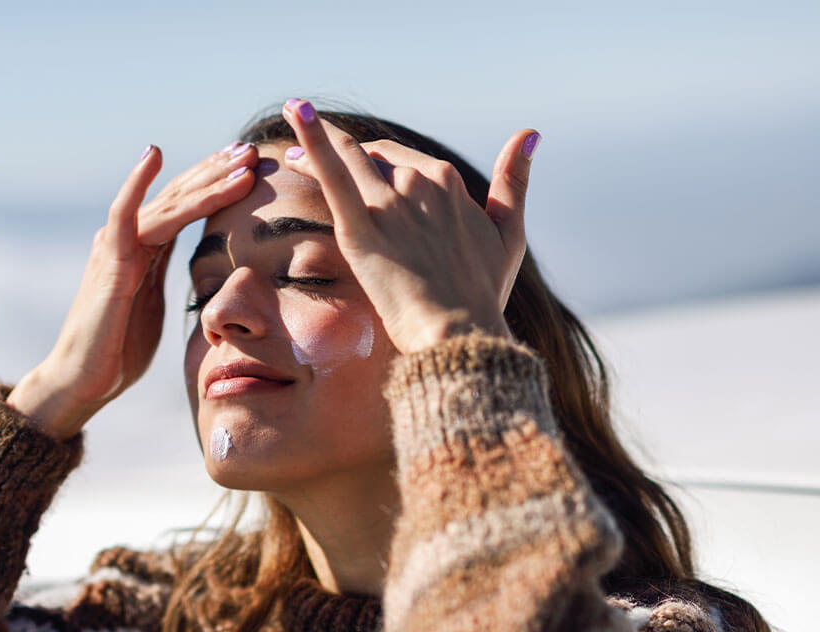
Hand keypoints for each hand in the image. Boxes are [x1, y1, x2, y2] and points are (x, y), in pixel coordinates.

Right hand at [8, 143, 258, 438]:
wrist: (83, 380)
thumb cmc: (118, 350)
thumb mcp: (153, 306)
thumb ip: (166, 279)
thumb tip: (196, 274)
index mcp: (144, 249)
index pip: (186, 206)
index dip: (217, 184)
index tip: (250, 166)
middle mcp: (129, 238)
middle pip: (179, 195)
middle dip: (217, 171)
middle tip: (252, 149)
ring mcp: (117, 247)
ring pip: (167, 203)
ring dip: (205, 180)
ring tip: (238, 159)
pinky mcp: (109, 263)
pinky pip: (124, 215)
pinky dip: (137, 183)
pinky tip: (154, 154)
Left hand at [280, 99, 537, 350]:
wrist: (459, 332)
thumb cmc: (483, 294)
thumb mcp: (509, 233)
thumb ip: (514, 182)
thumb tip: (529, 134)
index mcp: (448, 182)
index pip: (403, 160)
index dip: (376, 158)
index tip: (357, 161)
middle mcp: (418, 183)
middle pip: (371, 158)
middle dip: (341, 150)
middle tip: (304, 151)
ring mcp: (388, 204)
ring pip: (347, 158)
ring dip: (316, 140)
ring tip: (290, 130)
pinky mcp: (360, 228)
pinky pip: (332, 175)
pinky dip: (313, 140)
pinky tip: (295, 112)